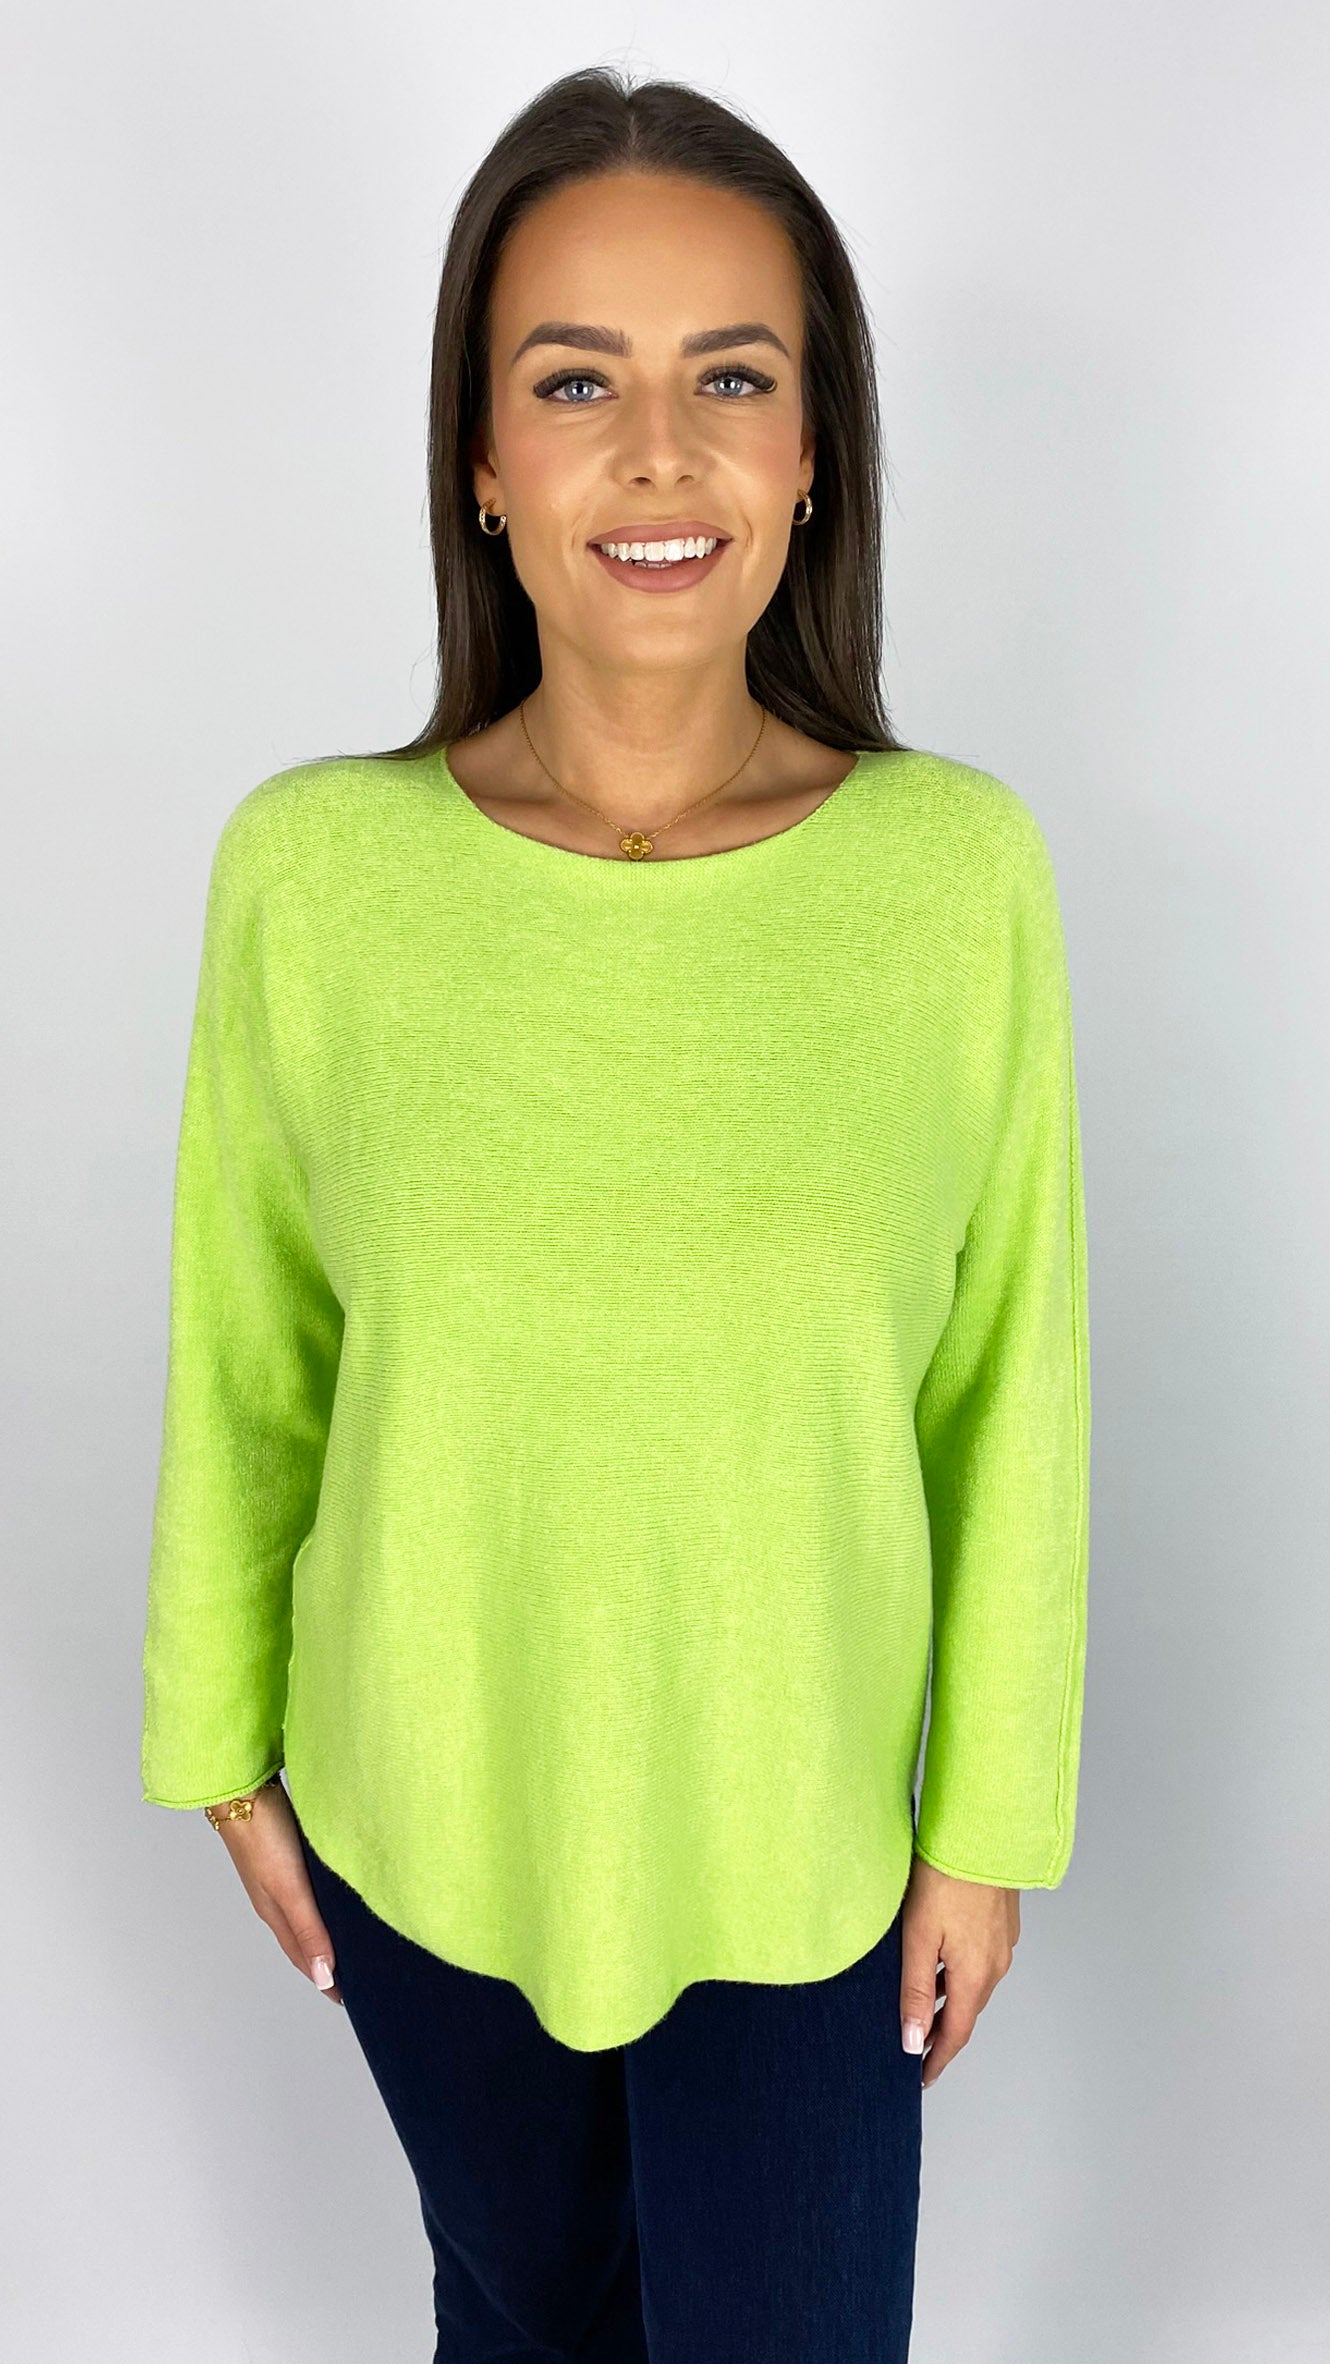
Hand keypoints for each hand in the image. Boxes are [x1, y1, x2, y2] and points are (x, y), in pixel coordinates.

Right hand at [206, 1778, 342, 2003]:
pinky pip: (306, 1889)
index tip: (349, 1999)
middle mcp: (275, 1899)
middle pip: (304, 1940)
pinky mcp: (284, 1852)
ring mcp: (278, 1875)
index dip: (326, 1980)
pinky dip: (320, 1902)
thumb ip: (309, 1930)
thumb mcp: (290, 1887)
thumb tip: (324, 1978)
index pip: (305, 1958)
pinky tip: (333, 1894)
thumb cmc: (262, 1834)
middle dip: (326, 1961)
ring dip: (323, 1932)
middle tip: (355, 1976)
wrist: (240, 1787)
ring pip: (305, 1915)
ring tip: (349, 1941)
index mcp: (275, 1913)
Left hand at [899, 1854, 1019, 2086]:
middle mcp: (996, 1964)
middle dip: (944, 2032)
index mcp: (975, 1975)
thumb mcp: (918, 1936)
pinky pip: (981, 1961)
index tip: (921, 2077)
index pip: (957, 2033)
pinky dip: (961, 1974)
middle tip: (917, 2048)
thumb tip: (915, 2041)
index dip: (938, 2058)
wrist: (980, 1831)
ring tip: (925, 2010)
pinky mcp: (1002, 1922)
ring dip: (952, 2001)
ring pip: (975, 1985)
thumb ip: (916, 1990)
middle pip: (968, 2010)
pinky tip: (941, 1963)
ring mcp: (1002, 1942)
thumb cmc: (943, 1878)